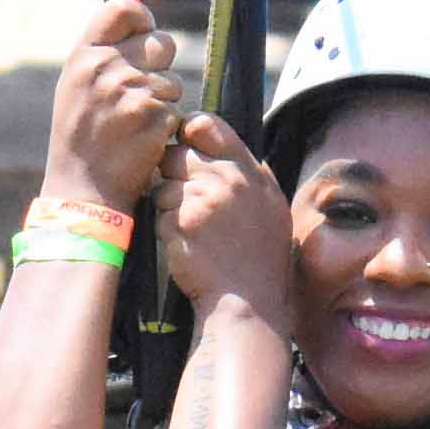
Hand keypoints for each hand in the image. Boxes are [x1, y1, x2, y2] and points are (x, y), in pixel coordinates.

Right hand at [43, 0, 190, 219]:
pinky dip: (166, 125)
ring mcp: (131, 91)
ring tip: (133, 124)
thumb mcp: (77, 88)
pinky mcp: (154, 115)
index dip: (142, 18)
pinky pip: (176, 108)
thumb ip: (104, 52)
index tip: (144, 34)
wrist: (82, 190)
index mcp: (85, 55)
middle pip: (160, 42)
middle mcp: (106, 67)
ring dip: (163, 100)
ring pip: (172, 80)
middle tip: (139, 93)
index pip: (124, 8)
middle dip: (159, 66)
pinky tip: (142, 140)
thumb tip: (140, 17)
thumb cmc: (80, 138)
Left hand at [161, 109, 292, 332]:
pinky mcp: (179, 223)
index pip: (209, 126)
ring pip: (163, 186)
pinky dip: (166, 229)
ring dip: (168, 206)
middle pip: (176, 154)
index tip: (185, 145)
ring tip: (192, 231)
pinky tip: (187, 246)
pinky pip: (158, 214)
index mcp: (250, 172)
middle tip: (186, 202)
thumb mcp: (272, 209)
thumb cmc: (259, 260)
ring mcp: (202, 199)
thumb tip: (232, 152)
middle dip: (173, 175)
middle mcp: (227, 179)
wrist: (248, 302)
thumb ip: (253, 176)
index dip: (189, 132)